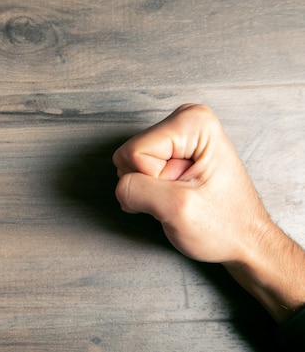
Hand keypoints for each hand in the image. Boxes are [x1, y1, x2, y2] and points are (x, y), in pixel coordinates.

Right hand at [113, 104, 304, 322]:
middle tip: (180, 194)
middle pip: (131, 154)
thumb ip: (137, 191)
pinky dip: (150, 190)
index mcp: (194, 123)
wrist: (243, 240)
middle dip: (149, 183)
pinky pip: (136, 169)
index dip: (153, 181)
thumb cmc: (225, 226)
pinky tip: (175, 194)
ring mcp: (176, 136)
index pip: (136, 152)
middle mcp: (185, 121)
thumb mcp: (178, 211)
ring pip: (130, 164)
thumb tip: (119, 185)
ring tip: (180, 195)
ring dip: (150, 189)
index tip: (181, 191)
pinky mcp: (170, 151)